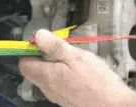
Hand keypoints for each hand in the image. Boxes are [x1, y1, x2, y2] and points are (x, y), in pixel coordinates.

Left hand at [19, 30, 135, 106]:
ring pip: (47, 77)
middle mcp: (47, 88)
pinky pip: (57, 84)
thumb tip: (37, 35)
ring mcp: (56, 96)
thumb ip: (55, 46)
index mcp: (47, 76)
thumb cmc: (95, 79)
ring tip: (73, 56)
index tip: (44, 41)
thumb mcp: (76, 56)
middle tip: (62, 47)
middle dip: (43, 56)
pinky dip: (63, 74)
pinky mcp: (66, 100)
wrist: (111, 105)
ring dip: (54, 65)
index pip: (24, 64)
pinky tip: (79, 70)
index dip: (30, 50)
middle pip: (34, 71)